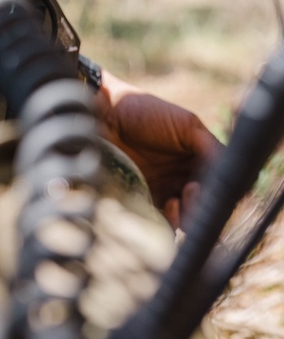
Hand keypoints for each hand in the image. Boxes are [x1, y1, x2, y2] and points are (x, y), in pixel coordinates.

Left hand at [96, 68, 220, 227]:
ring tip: (175, 201)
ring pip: (186, 221)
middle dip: (202, 208)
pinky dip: (169, 225)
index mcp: (198, 164)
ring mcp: (163, 194)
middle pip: (204, 209)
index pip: (219, 189)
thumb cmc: (145, 112)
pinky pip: (161, 226)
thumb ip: (211, 147)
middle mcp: (184, 182)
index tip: (207, 189)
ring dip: (187, 218)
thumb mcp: (186, 125)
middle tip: (190, 193)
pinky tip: (165, 208)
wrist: (105, 114)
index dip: (219, 195)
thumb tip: (234, 173)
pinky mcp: (142, 203)